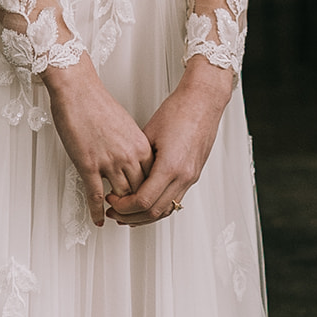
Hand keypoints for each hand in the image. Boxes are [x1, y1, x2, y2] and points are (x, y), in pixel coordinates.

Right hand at [43, 56, 152, 226]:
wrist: (78, 90)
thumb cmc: (99, 103)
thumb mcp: (126, 126)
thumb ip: (133, 145)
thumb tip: (134, 160)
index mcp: (141, 144)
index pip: (153, 178)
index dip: (149, 192)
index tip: (145, 200)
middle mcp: (129, 155)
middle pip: (140, 190)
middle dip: (136, 205)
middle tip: (131, 214)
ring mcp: (109, 161)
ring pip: (121, 196)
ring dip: (118, 209)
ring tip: (114, 216)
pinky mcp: (88, 165)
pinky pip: (95, 195)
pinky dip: (96, 211)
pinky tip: (97, 219)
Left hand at [106, 58, 232, 226]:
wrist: (203, 101)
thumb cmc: (180, 110)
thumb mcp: (148, 133)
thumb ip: (137, 159)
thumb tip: (123, 173)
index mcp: (170, 166)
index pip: (143, 201)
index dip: (123, 206)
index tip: (112, 201)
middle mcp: (183, 176)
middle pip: (154, 212)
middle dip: (131, 216)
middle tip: (116, 211)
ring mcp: (191, 177)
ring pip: (166, 211)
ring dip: (145, 216)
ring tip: (129, 212)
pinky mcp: (193, 174)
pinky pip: (175, 200)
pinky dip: (159, 206)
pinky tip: (148, 203)